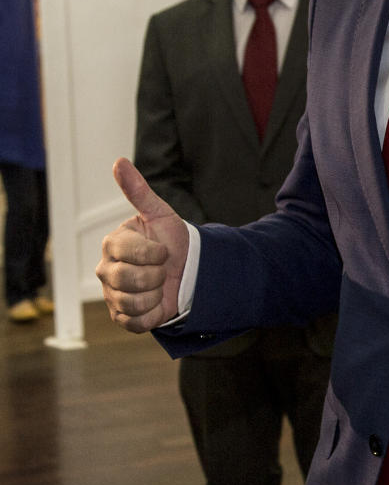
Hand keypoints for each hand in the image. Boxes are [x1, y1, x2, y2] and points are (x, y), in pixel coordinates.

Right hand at [96, 158, 188, 332]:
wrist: (186, 270)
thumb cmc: (170, 240)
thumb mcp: (159, 213)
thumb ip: (138, 191)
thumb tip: (119, 161)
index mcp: (112, 244)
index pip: (130, 253)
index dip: (155, 253)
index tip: (164, 250)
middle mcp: (106, 270)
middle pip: (127, 280)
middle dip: (156, 274)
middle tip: (163, 269)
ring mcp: (112, 295)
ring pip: (131, 302)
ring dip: (156, 294)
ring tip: (159, 284)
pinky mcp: (122, 317)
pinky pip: (135, 322)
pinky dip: (153, 313)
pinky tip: (157, 301)